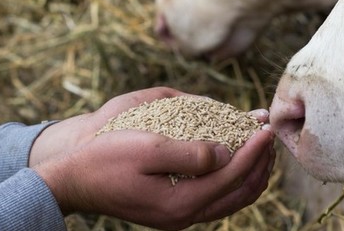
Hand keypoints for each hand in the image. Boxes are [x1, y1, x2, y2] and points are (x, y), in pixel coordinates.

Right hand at [29, 87, 275, 229]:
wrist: (73, 180)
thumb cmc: (105, 158)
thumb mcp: (147, 146)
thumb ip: (191, 153)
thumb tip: (227, 154)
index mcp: (181, 202)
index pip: (232, 175)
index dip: (254, 150)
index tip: (266, 128)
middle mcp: (184, 215)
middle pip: (240, 193)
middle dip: (260, 164)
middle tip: (270, 136)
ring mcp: (178, 215)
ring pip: (231, 199)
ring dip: (250, 173)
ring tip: (260, 147)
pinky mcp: (172, 209)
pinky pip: (215, 198)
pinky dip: (232, 179)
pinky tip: (233, 159)